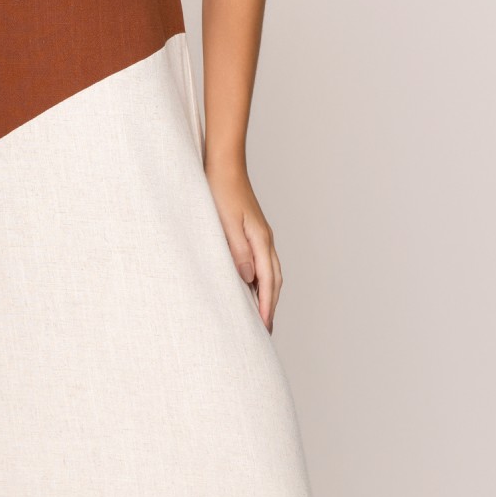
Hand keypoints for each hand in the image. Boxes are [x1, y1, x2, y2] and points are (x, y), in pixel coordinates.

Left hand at [207, 159, 282, 328]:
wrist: (223, 166)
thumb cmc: (220, 192)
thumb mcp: (225, 223)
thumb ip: (237, 251)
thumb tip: (248, 278)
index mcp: (260, 240)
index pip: (267, 281)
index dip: (266, 305)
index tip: (264, 327)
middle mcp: (265, 240)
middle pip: (274, 280)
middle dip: (271, 305)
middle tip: (266, 330)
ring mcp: (260, 236)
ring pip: (271, 272)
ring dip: (268, 294)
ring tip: (262, 315)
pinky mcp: (252, 232)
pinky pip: (262, 262)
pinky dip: (261, 280)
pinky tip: (252, 286)